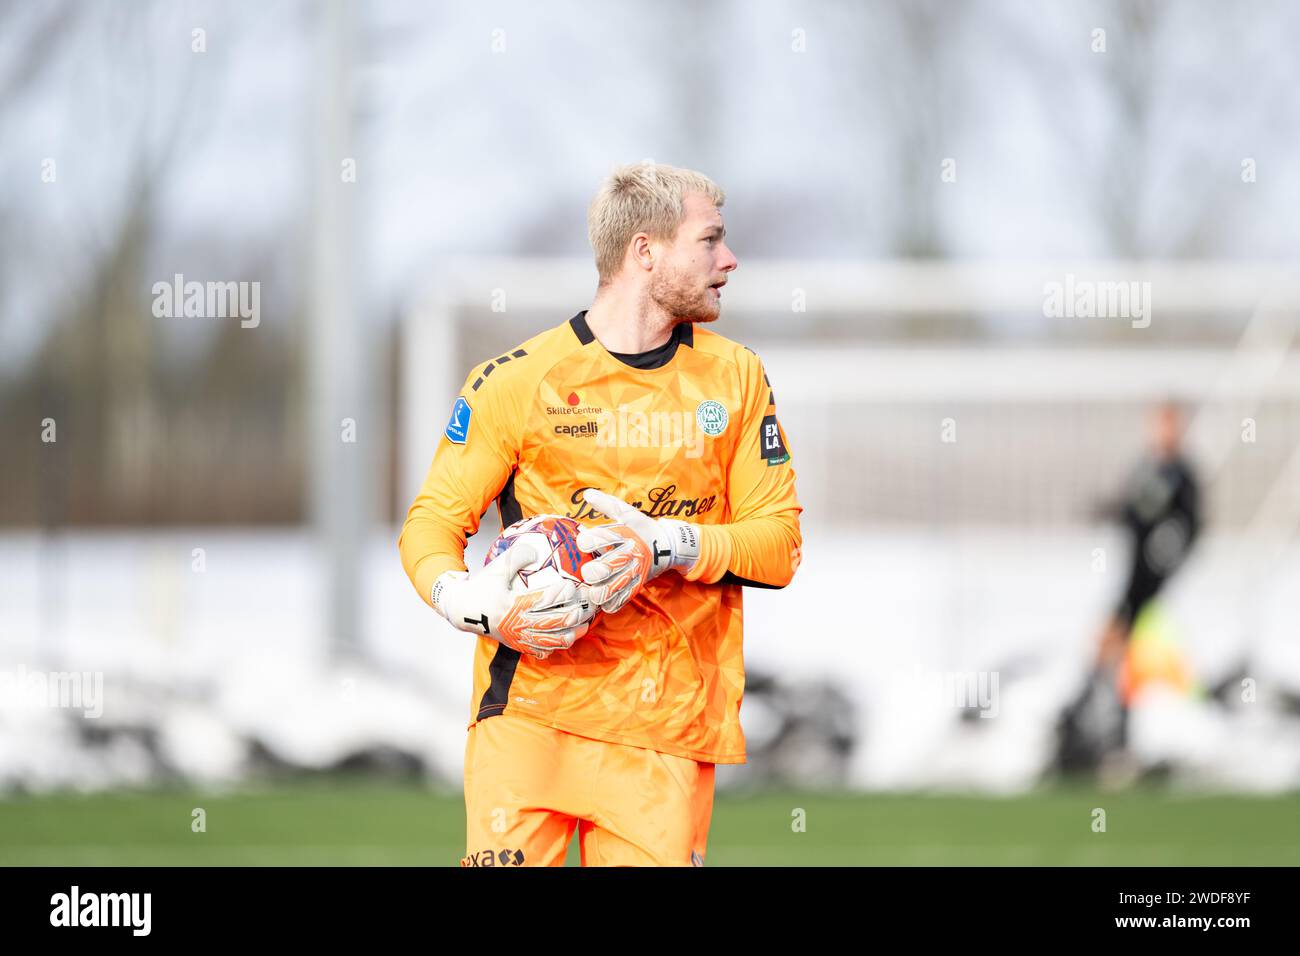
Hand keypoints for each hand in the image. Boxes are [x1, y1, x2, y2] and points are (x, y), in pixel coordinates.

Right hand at [431, 543, 593, 659]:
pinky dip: (556, 646)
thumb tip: (536, 551)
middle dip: (575, 614)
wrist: (462, 609)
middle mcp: (517, 625)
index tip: (574, 586)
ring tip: (585, 624)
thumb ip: (517, 556)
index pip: (544, 601)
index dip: (562, 594)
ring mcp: (518, 638)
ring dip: (571, 633)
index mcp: (512, 605)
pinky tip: (568, 637)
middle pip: (554, 623)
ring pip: (551, 641)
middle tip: (589, 605)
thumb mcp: (496, 567)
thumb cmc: (482, 586)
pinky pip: (541, 651)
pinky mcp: (517, 645)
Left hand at [575, 488, 700, 612]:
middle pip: (606, 567)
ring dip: (599, 590)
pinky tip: (604, 598)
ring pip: (611, 589)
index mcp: (626, 535)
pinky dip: (609, 602)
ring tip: (593, 588)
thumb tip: (587, 494)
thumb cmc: (642, 529)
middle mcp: (631, 555)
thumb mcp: (627, 513)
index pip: (603, 538)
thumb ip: (607, 504)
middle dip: (593, 570)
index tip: (583, 541)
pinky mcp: (636, 587)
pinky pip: (620, 601)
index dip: (589, 540)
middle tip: (588, 570)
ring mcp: (635, 573)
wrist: (668, 547)